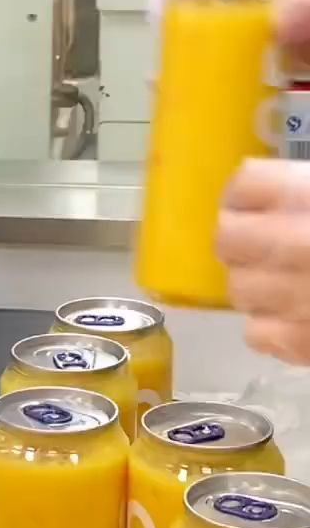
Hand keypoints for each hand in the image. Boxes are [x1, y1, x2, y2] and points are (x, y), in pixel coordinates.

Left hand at [218, 159, 309, 362]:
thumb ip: (303, 194)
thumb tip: (276, 199)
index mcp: (305, 196)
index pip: (243, 184)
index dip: (247, 195)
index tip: (256, 203)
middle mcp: (291, 242)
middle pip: (226, 238)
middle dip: (241, 242)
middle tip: (265, 245)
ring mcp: (292, 298)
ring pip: (237, 289)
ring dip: (255, 286)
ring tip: (286, 284)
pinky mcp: (300, 343)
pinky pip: (257, 333)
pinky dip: (274, 328)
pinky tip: (298, 318)